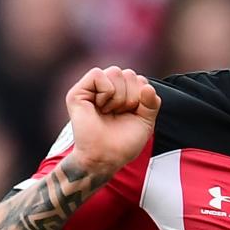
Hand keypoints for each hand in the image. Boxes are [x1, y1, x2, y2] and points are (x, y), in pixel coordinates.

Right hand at [61, 65, 160, 181]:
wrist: (105, 158)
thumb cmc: (123, 143)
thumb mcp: (146, 122)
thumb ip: (152, 103)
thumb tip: (148, 86)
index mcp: (123, 94)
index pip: (140, 79)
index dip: (142, 97)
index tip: (133, 114)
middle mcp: (107, 88)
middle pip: (129, 73)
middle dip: (131, 97)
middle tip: (120, 114)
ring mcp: (92, 89)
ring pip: (115, 71)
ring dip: (119, 96)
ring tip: (109, 112)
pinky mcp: (78, 92)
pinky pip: (97, 74)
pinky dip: (105, 92)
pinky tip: (100, 107)